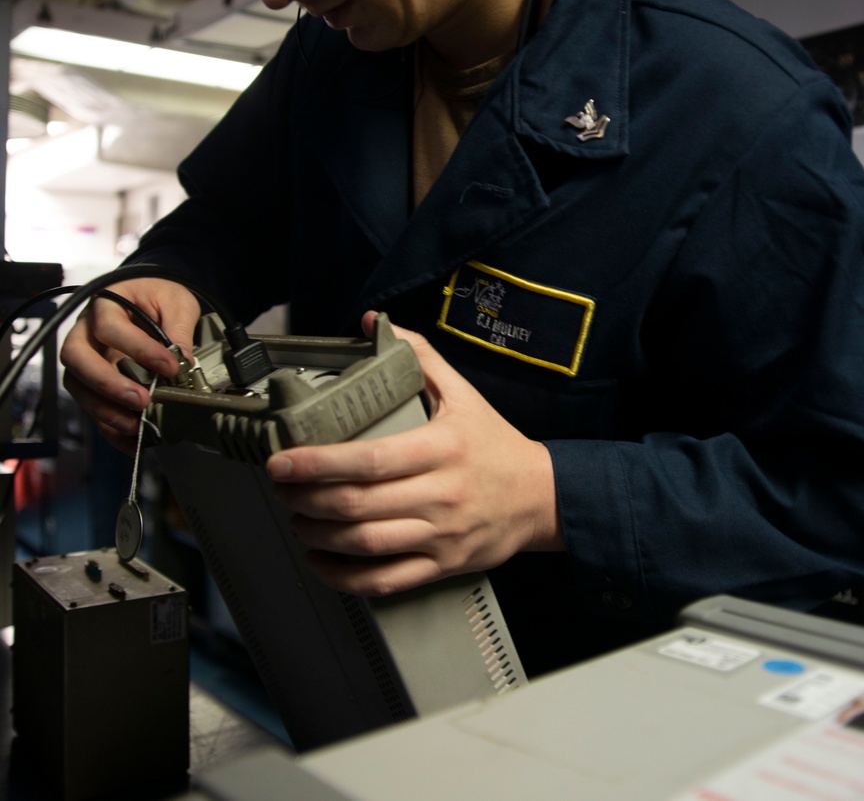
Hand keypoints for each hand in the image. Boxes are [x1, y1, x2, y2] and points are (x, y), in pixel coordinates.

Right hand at [61, 278, 200, 453]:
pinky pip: (92, 406)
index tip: (169, 365)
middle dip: (108, 385)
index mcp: (105, 304)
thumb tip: (184, 363)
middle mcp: (86, 331)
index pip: (110, 327)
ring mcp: (85, 357)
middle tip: (141, 400)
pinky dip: (109, 426)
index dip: (138, 349)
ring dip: (105, 410)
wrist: (149, 295)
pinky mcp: (92, 380)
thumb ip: (179, 328)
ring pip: (79, 387)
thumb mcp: (176, 301)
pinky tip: (130, 440)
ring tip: (137, 425)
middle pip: (77, 360)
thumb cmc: (158, 293)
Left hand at [266, 312, 563, 595]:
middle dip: (307, 499)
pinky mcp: (441, 565)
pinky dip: (344, 577)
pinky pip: (385, 580)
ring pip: (366, 544)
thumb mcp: (463, 393)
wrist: (540, 497)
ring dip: (319, 535)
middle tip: (282, 489)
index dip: (319, 463)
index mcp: (441, 448)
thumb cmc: (494, 444)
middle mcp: (440, 494)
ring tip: (296, 520)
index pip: (370, 460)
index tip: (283, 461)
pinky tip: (321, 561)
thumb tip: (374, 324)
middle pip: (359, 504)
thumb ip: (420, 356)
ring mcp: (440, 534)